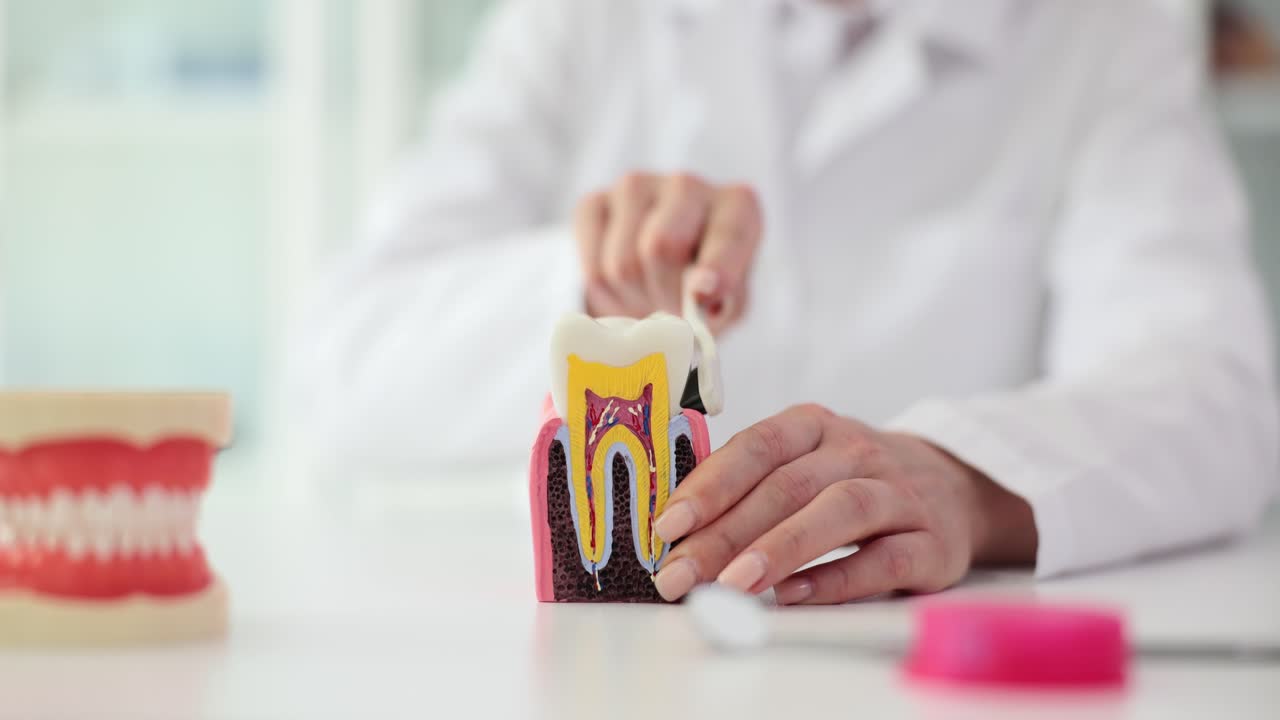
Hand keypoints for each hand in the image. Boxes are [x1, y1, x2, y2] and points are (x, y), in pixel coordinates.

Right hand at [574, 172, 761, 333]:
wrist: (658, 279)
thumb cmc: (703, 291)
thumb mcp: (727, 305)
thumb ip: (722, 303)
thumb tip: (700, 294)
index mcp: (737, 205)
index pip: (727, 233)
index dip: (716, 266)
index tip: (703, 294)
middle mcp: (687, 184)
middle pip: (662, 246)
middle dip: (664, 295)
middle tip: (671, 314)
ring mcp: (636, 186)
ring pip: (622, 262)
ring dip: (633, 297)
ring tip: (647, 297)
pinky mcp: (593, 202)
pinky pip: (591, 265)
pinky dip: (604, 292)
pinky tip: (622, 287)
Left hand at [651, 404, 1036, 603]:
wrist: (953, 488)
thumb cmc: (852, 479)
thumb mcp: (805, 460)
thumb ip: (749, 483)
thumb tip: (676, 530)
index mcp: (814, 425)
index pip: (756, 447)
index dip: (709, 485)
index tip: (667, 525)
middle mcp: (858, 451)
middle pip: (787, 487)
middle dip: (725, 533)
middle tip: (680, 574)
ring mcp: (900, 494)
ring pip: (839, 512)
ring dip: (780, 549)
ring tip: (733, 584)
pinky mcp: (932, 542)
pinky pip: (884, 559)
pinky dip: (838, 579)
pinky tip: (794, 596)